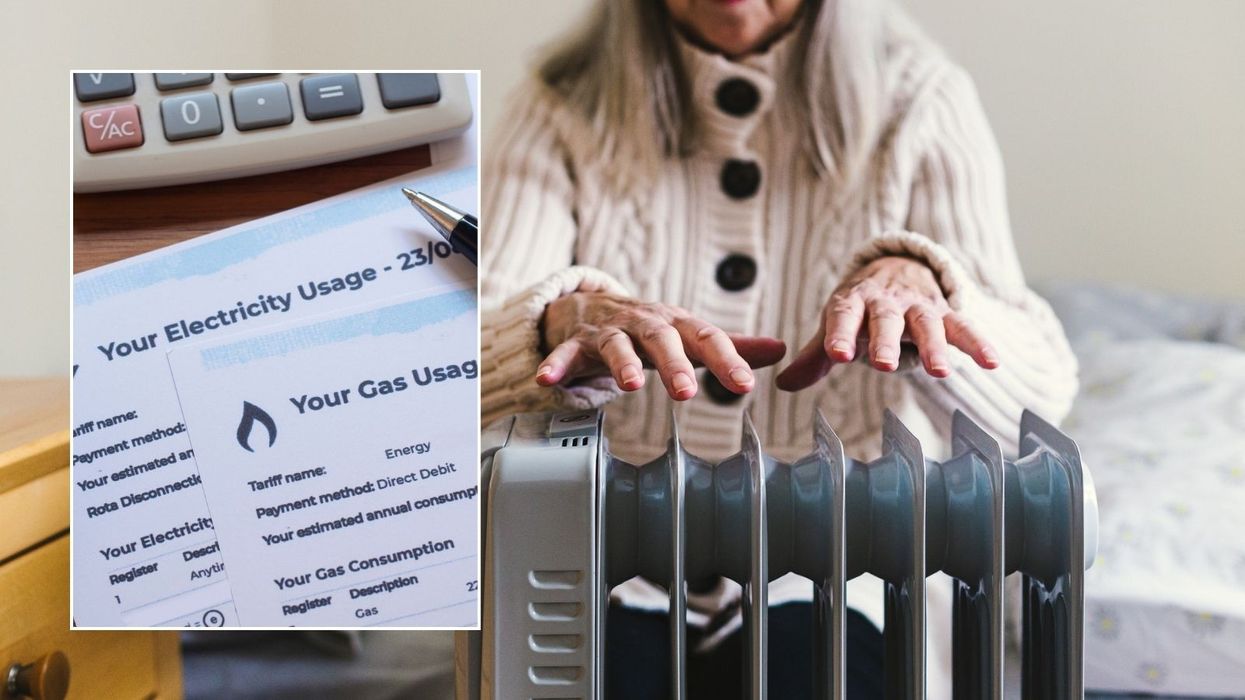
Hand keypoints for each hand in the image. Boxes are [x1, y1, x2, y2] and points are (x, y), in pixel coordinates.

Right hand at [537, 292, 787, 399]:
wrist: (591, 306)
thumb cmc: (648, 328)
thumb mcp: (688, 334)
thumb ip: (729, 346)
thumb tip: (780, 350)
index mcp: (676, 324)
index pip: (706, 338)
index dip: (726, 360)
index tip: (744, 384)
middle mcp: (644, 324)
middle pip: (661, 339)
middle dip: (674, 363)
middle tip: (687, 391)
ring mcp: (609, 332)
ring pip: (616, 345)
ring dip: (622, 363)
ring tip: (629, 385)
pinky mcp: (577, 342)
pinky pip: (565, 354)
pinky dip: (557, 366)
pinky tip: (549, 380)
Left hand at [776, 256, 997, 390]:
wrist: (897, 269)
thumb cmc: (860, 308)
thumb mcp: (836, 324)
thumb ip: (814, 357)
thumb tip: (783, 384)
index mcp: (852, 302)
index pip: (843, 315)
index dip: (840, 334)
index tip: (836, 355)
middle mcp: (886, 301)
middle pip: (886, 320)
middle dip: (885, 341)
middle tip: (883, 365)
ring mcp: (918, 305)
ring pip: (928, 323)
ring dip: (935, 347)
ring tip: (942, 373)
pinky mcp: (945, 312)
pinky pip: (964, 327)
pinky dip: (979, 343)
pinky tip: (993, 362)